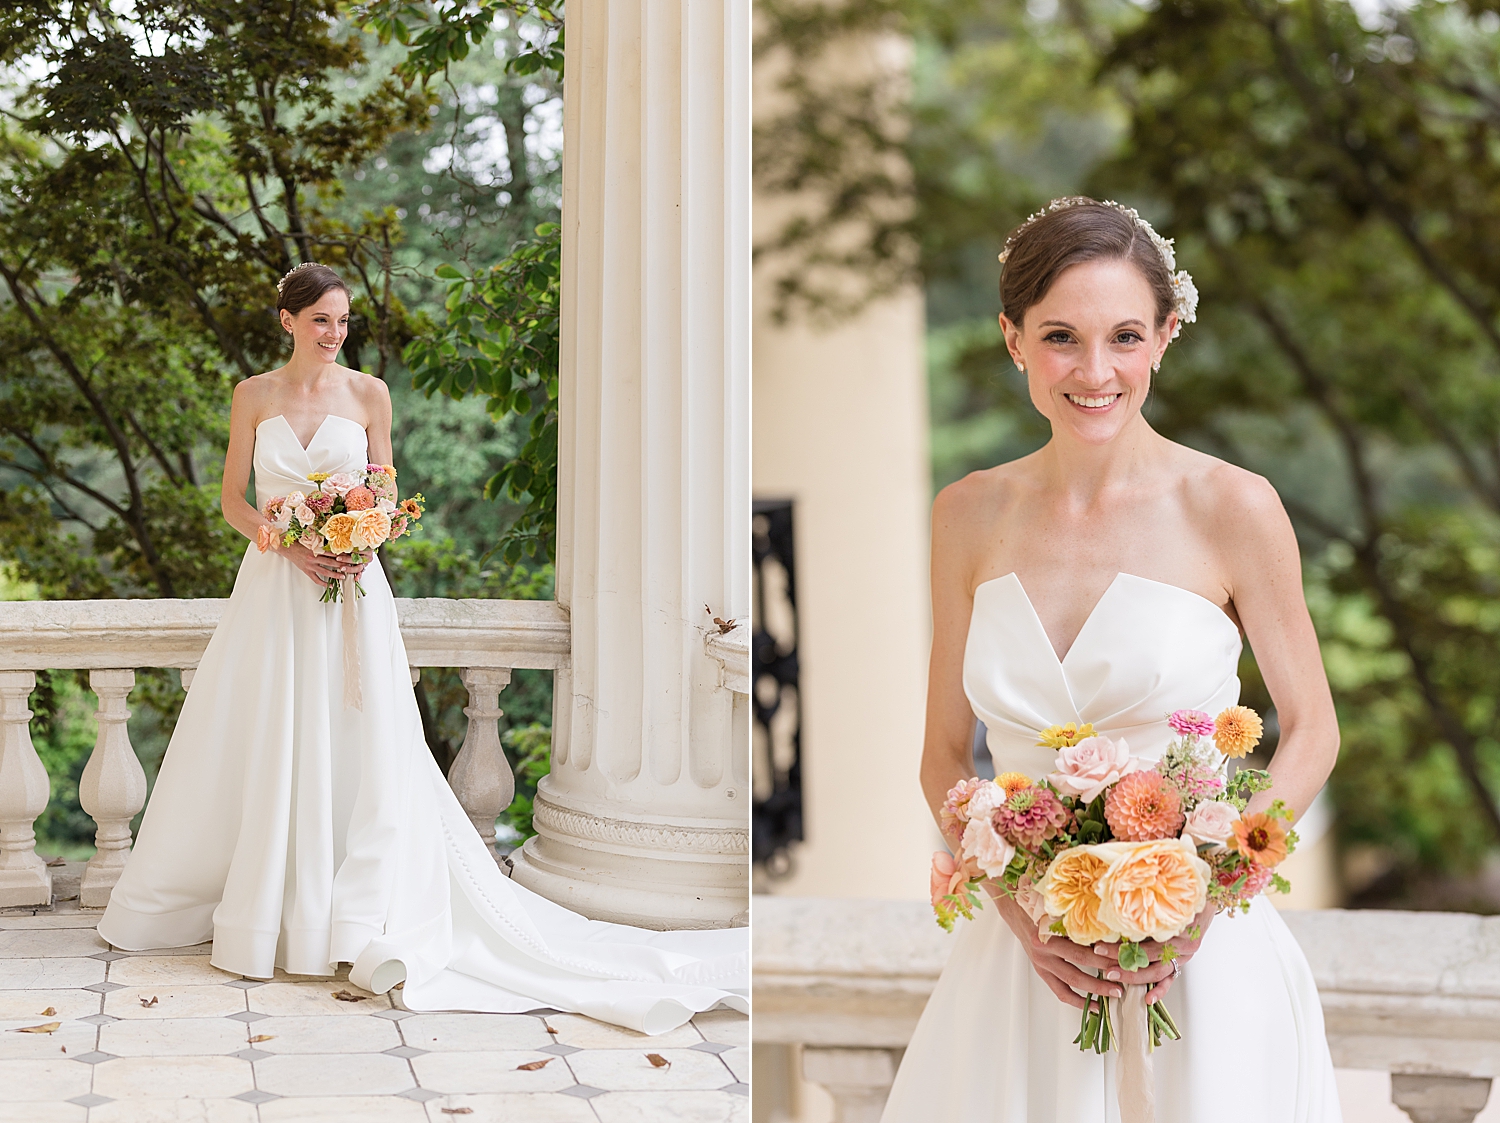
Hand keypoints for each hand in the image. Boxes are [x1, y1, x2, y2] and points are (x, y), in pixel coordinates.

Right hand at [275, 541, 360, 586]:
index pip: (331, 553)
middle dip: (341, 566)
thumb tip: (334, 546)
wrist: (287, 548)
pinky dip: (323, 583)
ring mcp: (310, 565)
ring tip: (342, 577)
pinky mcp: (306, 571)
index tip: (349, 557)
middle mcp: (313, 558)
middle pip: (330, 563)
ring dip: (334, 575)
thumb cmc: (299, 544)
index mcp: (315, 549)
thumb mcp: (311, 542)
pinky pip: (316, 579)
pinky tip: (329, 585)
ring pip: (324, 572)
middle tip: (350, 568)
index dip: (341, 556)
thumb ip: (322, 545)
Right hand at [994, 890, 1121, 1010]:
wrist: (1016, 912)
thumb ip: (1079, 924)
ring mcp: (1042, 963)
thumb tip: (1111, 933)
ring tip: (1112, 994)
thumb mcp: (1057, 912)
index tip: (1123, 959)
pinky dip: (1077, 1000)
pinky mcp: (1041, 972)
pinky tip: (1092, 1006)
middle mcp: (1044, 948)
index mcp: (1048, 931)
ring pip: (1071, 981)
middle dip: (1104, 972)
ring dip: (1095, 989)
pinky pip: (1060, 991)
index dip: (1104, 955)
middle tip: (1123, 980)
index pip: (1082, 946)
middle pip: (1080, 964)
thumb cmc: (1039, 909)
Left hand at [1091, 903, 1215, 1004]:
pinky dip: (1160, 990)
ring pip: (1158, 972)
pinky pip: (1171, 979)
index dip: (1119, 947)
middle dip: (1123, 963)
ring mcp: (1184, 956)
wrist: (1207, 899)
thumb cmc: (1185, 898)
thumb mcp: (1165, 901)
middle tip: (1103, 965)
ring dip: (1135, 977)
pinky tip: (1149, 999)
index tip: (1098, 946)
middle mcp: (1182, 945)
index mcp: (1176, 930)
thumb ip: (1145, 911)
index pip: (1142, 942)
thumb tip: (1114, 916)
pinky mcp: (1182, 961)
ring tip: (1114, 976)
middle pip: (1148, 959)